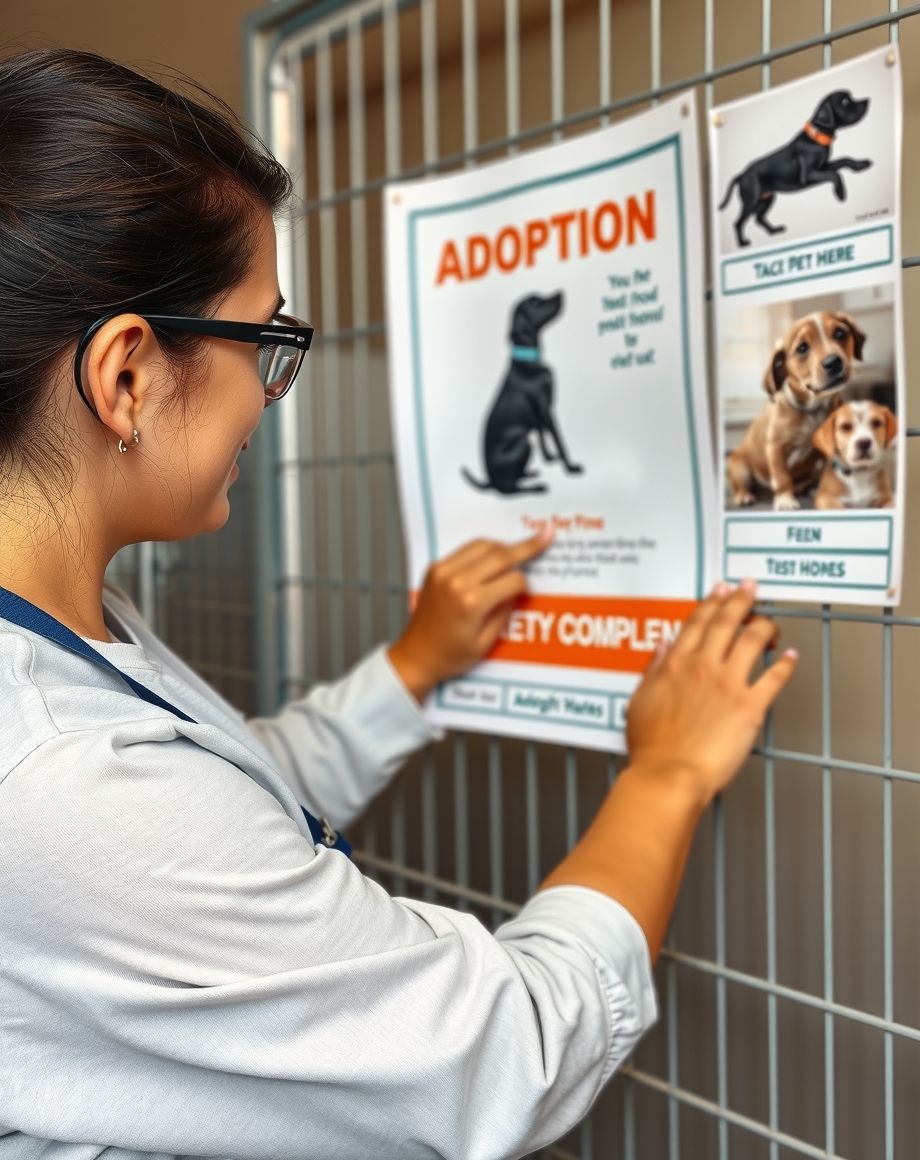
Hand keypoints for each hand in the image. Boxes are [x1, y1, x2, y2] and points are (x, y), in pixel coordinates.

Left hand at [388, 531, 553, 702]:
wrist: (416, 656)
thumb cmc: (450, 655)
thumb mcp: (487, 642)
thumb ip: (505, 611)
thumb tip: (518, 588)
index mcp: (471, 602)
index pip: (513, 580)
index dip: (524, 585)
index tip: (526, 592)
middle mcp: (457, 581)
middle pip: (500, 554)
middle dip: (526, 546)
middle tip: (545, 535)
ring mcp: (443, 571)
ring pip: (483, 545)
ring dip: (503, 546)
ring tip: (518, 550)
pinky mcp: (435, 568)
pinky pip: (465, 549)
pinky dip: (483, 550)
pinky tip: (493, 557)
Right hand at [625, 580, 797, 805]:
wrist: (670, 774)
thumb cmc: (653, 749)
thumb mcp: (640, 702)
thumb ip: (652, 672)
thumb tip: (661, 650)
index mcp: (675, 665)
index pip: (696, 622)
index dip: (711, 602)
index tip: (720, 591)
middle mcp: (703, 667)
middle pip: (726, 622)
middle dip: (741, 599)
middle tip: (749, 588)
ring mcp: (728, 684)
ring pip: (752, 640)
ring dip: (764, 624)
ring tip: (771, 620)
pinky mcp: (750, 706)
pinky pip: (775, 678)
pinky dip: (786, 664)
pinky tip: (790, 656)